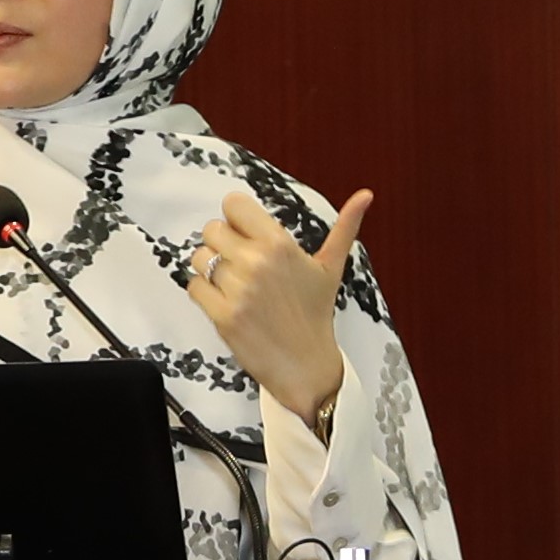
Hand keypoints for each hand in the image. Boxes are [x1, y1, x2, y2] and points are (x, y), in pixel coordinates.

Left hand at [187, 187, 369, 413]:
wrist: (306, 365)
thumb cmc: (315, 313)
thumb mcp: (331, 267)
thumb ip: (345, 226)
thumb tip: (366, 194)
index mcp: (279, 244)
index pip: (233, 204)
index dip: (237, 219)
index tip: (248, 236)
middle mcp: (256, 262)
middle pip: (211, 229)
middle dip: (222, 244)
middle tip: (242, 265)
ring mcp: (237, 290)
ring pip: (199, 257)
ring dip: (211, 269)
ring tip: (234, 285)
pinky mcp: (222, 315)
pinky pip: (193, 287)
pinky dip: (204, 293)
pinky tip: (227, 302)